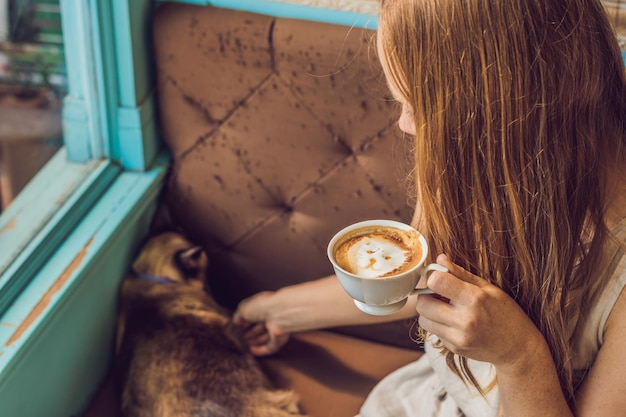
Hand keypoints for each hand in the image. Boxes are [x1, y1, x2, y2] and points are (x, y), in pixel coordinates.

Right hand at [233, 292, 289, 355]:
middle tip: (241, 337)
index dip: (245, 322)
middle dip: (251, 332)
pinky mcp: (279, 339)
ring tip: (245, 344)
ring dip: (255, 341)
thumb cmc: (261, 306)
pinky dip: (260, 350)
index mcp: (265, 305)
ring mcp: (276, 328)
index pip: (254, 315)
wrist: (277, 313)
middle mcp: (272, 316)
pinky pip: (270, 347)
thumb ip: (238, 316)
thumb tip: (236, 323)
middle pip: (260, 326)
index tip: (238, 327)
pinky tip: (252, 351)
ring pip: (265, 337)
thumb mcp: (243, 309)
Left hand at [416, 254, 543, 369]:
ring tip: (445, 308)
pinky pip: (434, 333)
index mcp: (475, 299)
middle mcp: (465, 320)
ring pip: (423, 320)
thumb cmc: (506, 313)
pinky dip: (439, 325)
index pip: (436, 282)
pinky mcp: (454, 349)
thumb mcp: (488, 288)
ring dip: (429, 312)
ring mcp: (458, 338)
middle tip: (439, 294)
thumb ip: (461, 273)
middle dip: (427, 295)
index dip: (433, 277)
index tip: (439, 278)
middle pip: (423, 303)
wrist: (518, 348)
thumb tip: (440, 259)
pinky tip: (454, 322)